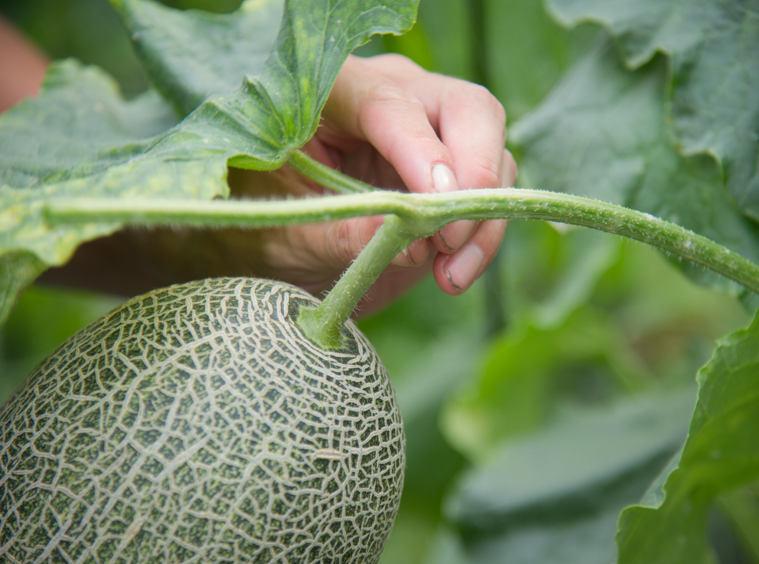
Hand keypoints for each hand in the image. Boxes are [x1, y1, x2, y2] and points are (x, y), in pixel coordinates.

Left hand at [237, 53, 517, 313]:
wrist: (274, 251)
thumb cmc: (266, 229)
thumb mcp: (291, 236)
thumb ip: (346, 234)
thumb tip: (415, 244)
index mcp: (336, 92)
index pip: (390, 105)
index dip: (420, 150)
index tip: (437, 200)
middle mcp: (395, 99)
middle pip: (468, 110)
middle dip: (474, 174)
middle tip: (451, 236)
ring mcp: (431, 135)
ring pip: (492, 154)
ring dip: (481, 217)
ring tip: (448, 274)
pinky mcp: (452, 177)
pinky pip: (491, 196)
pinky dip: (482, 237)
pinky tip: (452, 275)